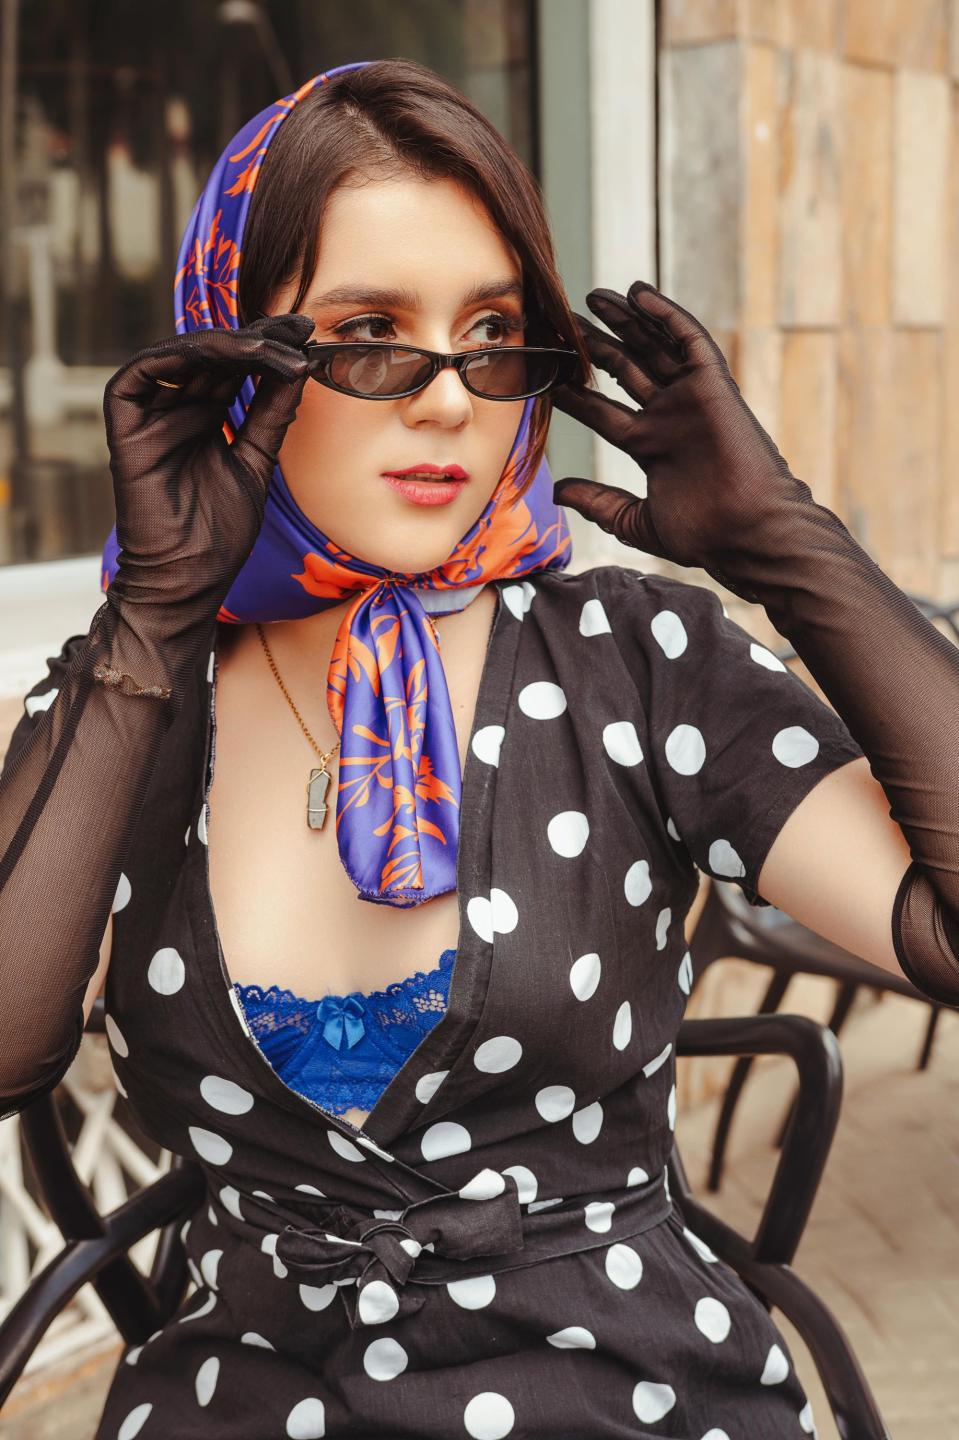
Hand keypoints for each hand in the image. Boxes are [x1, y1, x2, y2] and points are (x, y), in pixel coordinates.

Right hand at [103, 313, 313, 636]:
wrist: (187, 576)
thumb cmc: (219, 533)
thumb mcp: (257, 460)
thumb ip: (271, 413)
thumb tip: (301, 368)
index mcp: (204, 416)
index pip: (236, 367)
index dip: (269, 348)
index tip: (308, 336)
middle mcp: (175, 407)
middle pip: (214, 354)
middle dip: (257, 336)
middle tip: (297, 328)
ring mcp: (148, 412)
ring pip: (183, 355)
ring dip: (229, 344)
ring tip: (272, 345)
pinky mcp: (123, 419)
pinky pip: (145, 371)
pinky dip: (185, 355)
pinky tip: (230, 354)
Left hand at [549, 282, 815, 593]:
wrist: (746, 532)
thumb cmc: (704, 534)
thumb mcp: (637, 521)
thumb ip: (599, 503)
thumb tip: (558, 493)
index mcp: (652, 446)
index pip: (604, 411)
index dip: (576, 393)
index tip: (547, 375)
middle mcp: (669, 417)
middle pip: (627, 370)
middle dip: (596, 346)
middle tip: (563, 323)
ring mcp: (691, 400)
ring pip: (654, 348)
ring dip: (626, 321)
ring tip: (595, 297)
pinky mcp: (714, 386)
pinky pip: (690, 341)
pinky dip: (666, 316)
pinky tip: (638, 294)